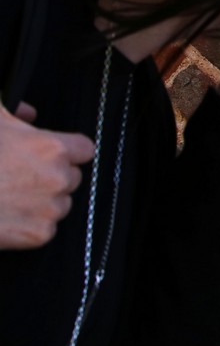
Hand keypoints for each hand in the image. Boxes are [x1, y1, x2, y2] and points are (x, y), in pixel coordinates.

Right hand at [0, 101, 95, 248]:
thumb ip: (15, 111)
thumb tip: (28, 113)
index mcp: (52, 149)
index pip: (84, 150)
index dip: (69, 152)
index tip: (57, 155)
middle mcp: (58, 178)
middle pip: (72, 177)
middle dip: (52, 177)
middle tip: (23, 177)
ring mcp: (50, 208)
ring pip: (60, 204)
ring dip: (43, 202)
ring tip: (12, 196)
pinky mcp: (39, 234)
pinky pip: (45, 229)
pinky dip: (30, 225)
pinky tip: (8, 216)